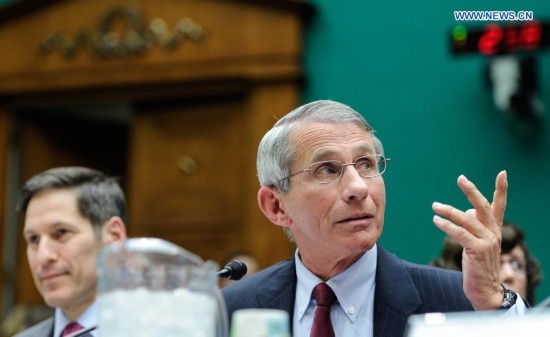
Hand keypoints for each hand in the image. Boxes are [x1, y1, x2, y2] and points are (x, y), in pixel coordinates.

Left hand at [432, 170, 507, 310]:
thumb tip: (465, 211)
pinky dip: (447, 225)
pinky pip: (460, 233)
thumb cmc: (478, 265)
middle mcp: (493, 233)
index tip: (502, 173)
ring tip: (435, 206)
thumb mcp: (476, 243)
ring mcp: (487, 241)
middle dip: (471, 190)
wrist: (485, 289)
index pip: (499, 206)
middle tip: (461, 178)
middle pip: (483, 207)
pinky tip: (436, 221)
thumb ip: (473, 227)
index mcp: (494, 230)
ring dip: (449, 210)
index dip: (501, 189)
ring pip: (467, 219)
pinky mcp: (477, 250)